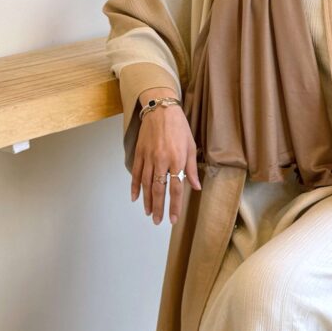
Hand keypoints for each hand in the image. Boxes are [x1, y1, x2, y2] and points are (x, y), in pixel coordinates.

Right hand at [131, 91, 201, 224]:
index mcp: (177, 159)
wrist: (160, 109)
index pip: (176, 188)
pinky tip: (135, 197)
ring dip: (147, 200)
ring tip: (149, 212)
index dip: (174, 206)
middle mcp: (161, 161)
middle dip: (159, 208)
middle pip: (159, 190)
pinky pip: (137, 174)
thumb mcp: (191, 145)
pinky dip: (135, 187)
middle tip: (158, 221)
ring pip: (146, 184)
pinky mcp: (140, 153)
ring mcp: (148, 157)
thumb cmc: (179, 126)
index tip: (173, 219)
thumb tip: (196, 186)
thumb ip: (192, 168)